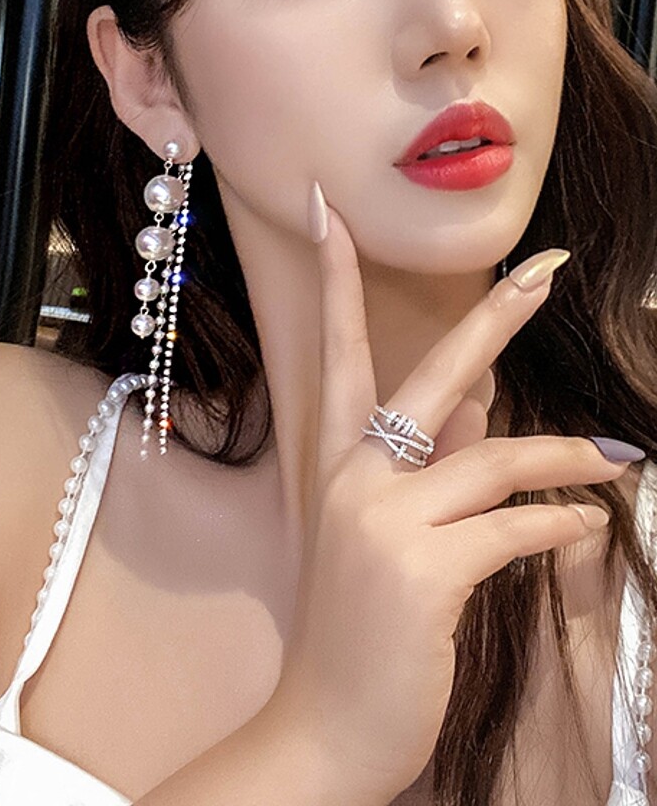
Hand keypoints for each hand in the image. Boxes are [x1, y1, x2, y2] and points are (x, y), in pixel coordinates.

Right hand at [263, 187, 629, 803]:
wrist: (323, 727)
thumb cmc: (359, 628)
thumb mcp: (384, 535)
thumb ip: (433, 461)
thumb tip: (485, 403)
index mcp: (338, 464)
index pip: (334, 351)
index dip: (334, 279)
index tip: (330, 213)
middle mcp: (353, 477)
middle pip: (432, 376)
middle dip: (491, 317)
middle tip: (543, 269)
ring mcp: (383, 522)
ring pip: (494, 458)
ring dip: (564, 457)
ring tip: (617, 459)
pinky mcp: (422, 572)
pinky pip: (513, 529)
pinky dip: (559, 527)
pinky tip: (585, 530)